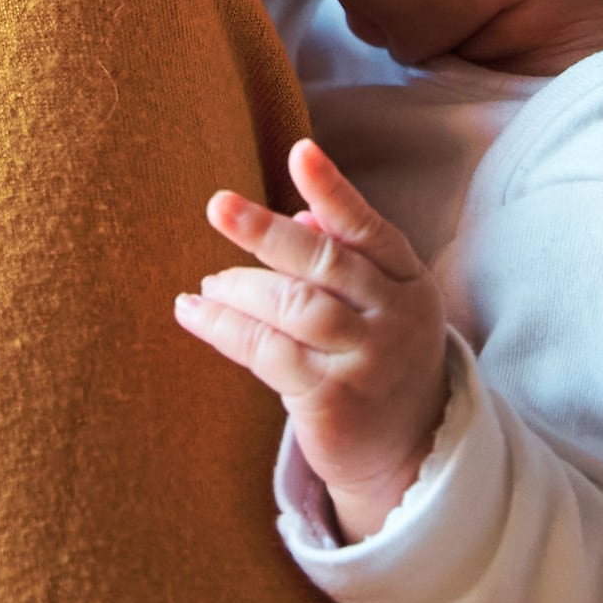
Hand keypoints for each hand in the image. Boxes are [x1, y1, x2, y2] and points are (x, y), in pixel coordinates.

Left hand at [175, 139, 448, 537]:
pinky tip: (194, 312)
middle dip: (267, 233)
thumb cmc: (378, 357)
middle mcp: (395, 319)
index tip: (299, 152)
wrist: (406, 450)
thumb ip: (345, 258)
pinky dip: (224, 327)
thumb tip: (298, 212)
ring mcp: (366, 361)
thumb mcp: (378, 304)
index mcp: (408, 283)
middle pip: (325, 264)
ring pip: (293, 307)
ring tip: (207, 284)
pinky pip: (267, 352)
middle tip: (218, 206)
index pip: (369, 229)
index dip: (334, 190)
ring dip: (239, 288)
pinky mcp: (332, 400)